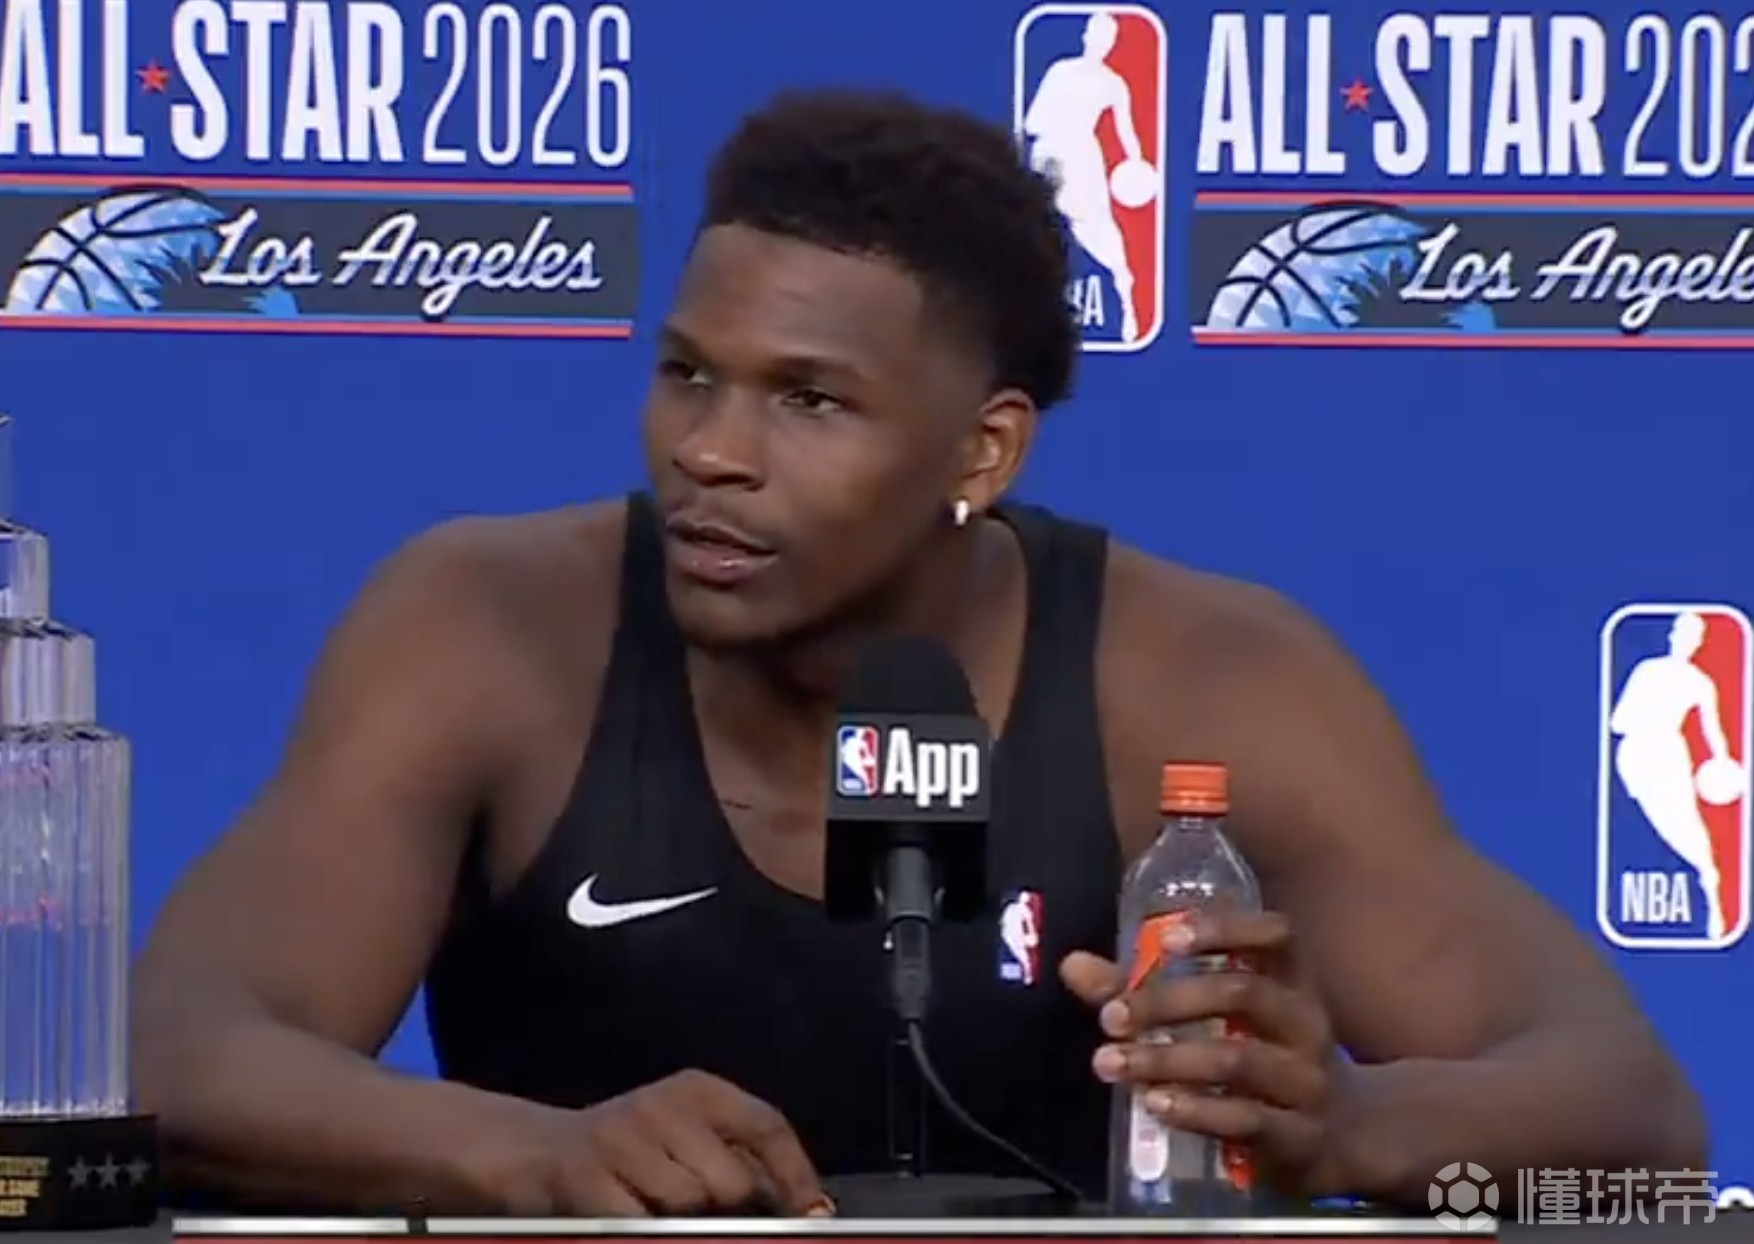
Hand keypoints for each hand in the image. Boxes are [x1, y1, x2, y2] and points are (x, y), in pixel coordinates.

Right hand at [489, 1069, 832, 1216]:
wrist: (533, 1152)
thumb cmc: (628, 1152)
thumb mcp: (685, 1135)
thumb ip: (739, 1158)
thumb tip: (807, 1205)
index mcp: (697, 1090)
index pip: (766, 1126)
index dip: (796, 1174)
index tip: (812, 1213)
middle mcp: (661, 1105)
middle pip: (731, 1180)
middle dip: (728, 1210)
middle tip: (705, 1215)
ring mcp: (620, 1139)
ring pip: (687, 1207)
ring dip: (679, 1223)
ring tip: (653, 1209)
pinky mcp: (583, 1177)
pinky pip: (640, 1223)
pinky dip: (645, 1229)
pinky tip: (631, 1220)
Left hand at [1061, 910, 1342, 1194]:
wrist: (1348, 1137)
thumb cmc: (1270, 1059)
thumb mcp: (1227, 1020)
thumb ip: (1148, 990)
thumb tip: (1073, 965)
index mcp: (1293, 983)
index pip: (1276, 935)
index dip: (1224, 928)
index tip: (1165, 938)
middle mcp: (1307, 1025)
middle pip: (1244, 994)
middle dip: (1169, 1001)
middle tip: (1111, 1017)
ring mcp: (1308, 1083)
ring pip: (1237, 1060)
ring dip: (1166, 1060)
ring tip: (1111, 1063)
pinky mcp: (1300, 1138)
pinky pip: (1246, 1120)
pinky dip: (1196, 1111)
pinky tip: (1155, 1104)